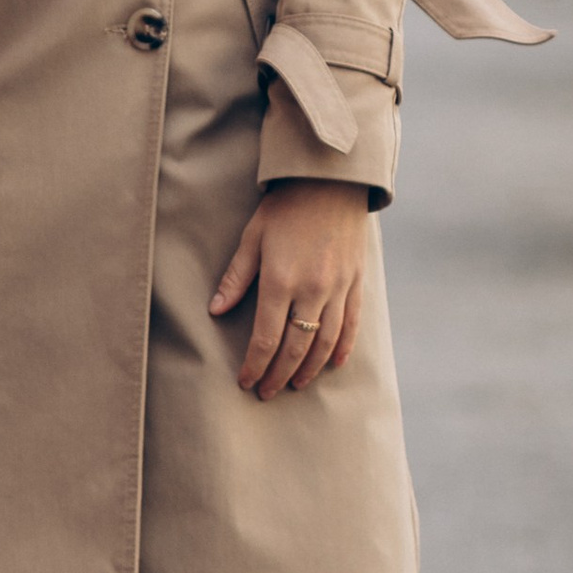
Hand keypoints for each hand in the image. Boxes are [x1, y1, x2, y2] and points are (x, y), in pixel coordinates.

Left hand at [209, 180, 368, 398]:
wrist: (331, 180)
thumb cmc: (286, 206)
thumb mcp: (253, 237)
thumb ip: (236, 277)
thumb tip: (215, 310)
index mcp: (280, 279)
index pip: (266, 337)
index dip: (255, 365)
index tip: (246, 382)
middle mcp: (312, 288)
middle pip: (296, 347)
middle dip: (279, 374)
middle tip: (267, 392)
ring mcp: (338, 287)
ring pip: (325, 341)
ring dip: (309, 368)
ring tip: (295, 384)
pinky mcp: (356, 281)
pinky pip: (351, 323)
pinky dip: (342, 348)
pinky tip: (332, 364)